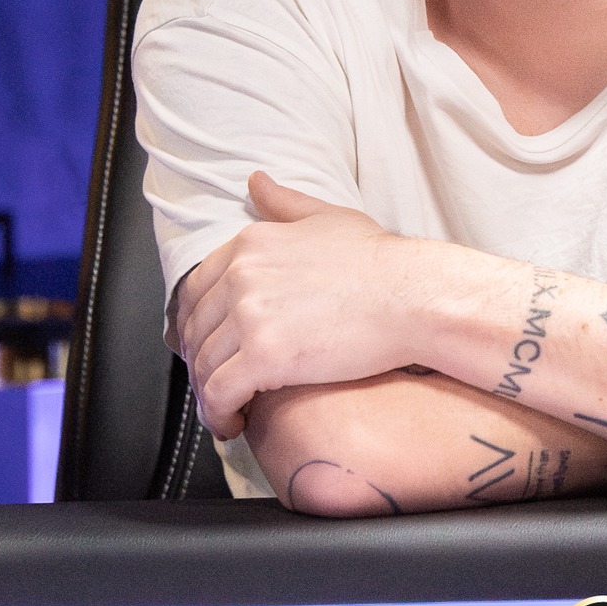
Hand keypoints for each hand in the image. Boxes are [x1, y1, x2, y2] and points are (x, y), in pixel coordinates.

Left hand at [176, 172, 422, 439]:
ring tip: (227, 411)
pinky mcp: (264, 356)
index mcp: (249, 244)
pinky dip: (219, 414)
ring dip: (209, 394)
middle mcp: (240, 275)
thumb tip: (255, 181)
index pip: (194, 291)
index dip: (195, 325)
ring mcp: (249, 315)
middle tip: (219, 383)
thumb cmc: (379, 262)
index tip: (207, 346)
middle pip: (194, 330)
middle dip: (201, 362)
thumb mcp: (327, 217)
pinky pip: (219, 393)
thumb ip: (283, 203)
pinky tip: (233, 424)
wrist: (412, 296)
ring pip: (203, 366)